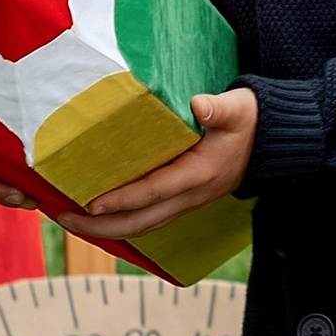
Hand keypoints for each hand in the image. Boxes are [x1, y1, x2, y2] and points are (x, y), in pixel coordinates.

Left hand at [82, 88, 256, 237]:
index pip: (153, 193)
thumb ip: (218, 108)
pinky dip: (123, 223)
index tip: (90, 203)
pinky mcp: (185, 201)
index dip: (121, 200)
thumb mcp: (238, 109)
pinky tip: (101, 217)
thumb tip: (198, 105)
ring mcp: (188, 202)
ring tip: (73, 220)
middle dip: (100, 227)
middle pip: (140, 223)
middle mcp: (191, 196)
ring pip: (143, 226)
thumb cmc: (251, 121)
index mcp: (199, 175)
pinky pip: (150, 219)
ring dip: (107, 230)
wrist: (272, 142)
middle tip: (63, 217)